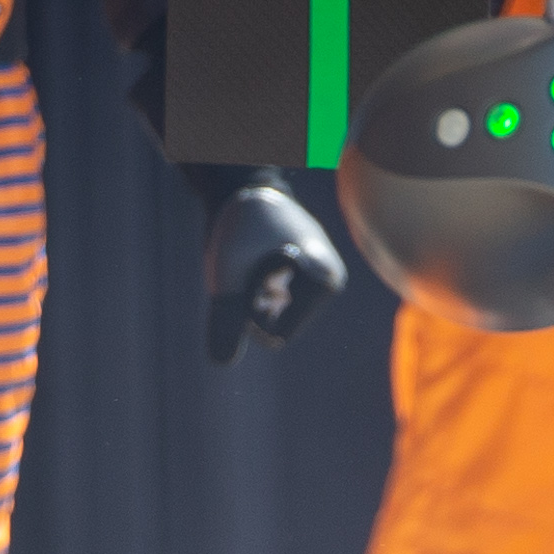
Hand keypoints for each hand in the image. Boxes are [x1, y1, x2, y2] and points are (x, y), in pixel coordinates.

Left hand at [198, 178, 345, 365]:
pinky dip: (266, 294)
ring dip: (260, 301)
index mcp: (323, 279)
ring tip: (259, 264)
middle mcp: (332, 280)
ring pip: (282, 319)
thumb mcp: (227, 276)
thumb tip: (222, 363)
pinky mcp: (314, 276)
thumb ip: (225, 320)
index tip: (249, 274)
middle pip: (282, 330)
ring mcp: (325, 277)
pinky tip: (266, 267)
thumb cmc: (239, 230)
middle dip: (257, 309)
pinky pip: (284, 305)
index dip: (249, 312)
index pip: (277, 335)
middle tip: (252, 269)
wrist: (247, 190)